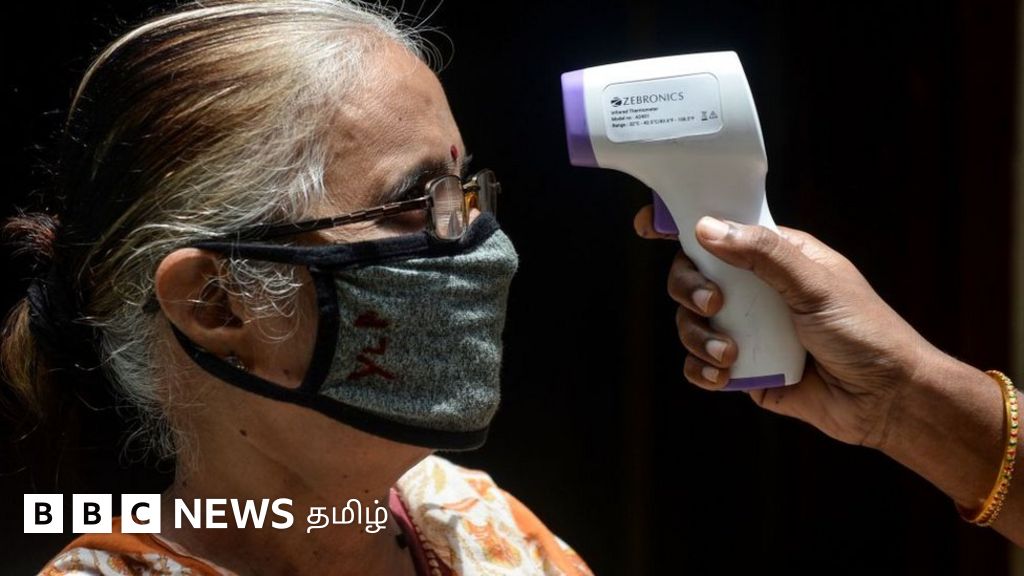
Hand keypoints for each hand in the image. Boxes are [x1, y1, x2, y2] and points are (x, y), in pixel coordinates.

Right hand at [633, 204, 945, 448]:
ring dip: (698, 336)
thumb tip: (707, 227)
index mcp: (776, 257)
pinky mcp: (745, 368)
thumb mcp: (816, 284)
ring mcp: (749, 329)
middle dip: (690, 289)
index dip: (682, 225)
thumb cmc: (866, 332)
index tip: (648, 226)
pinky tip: (722, 376)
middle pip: (693, 275)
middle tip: (712, 303)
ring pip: (692, 321)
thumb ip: (762, 254)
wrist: (886, 401)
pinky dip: (702, 369)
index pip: (722, 230)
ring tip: (729, 354)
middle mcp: (757, 289)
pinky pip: (701, 363)